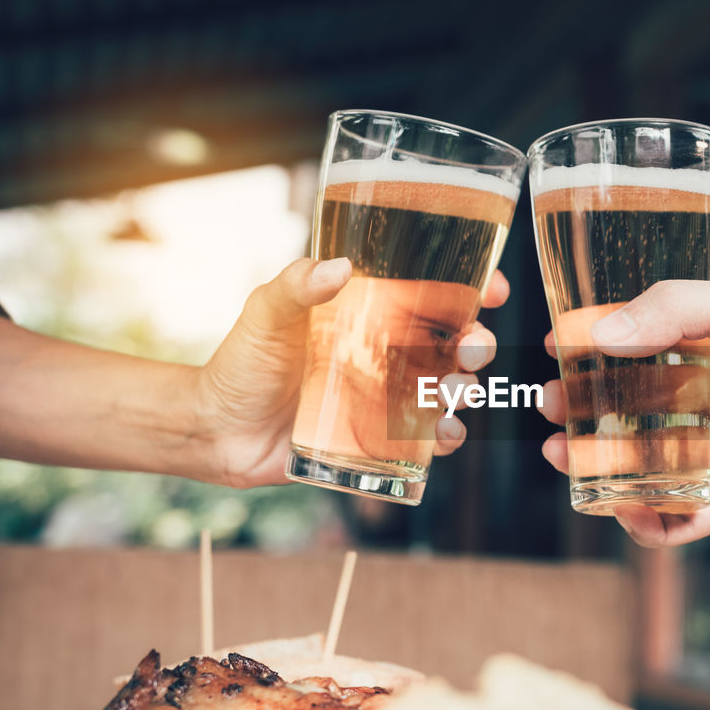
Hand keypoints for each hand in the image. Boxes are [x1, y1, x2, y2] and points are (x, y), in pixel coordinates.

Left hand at [197, 258, 508, 487]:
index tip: (492, 288)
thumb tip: (339, 267)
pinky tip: (442, 433)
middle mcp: (390, 356)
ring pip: (450, 392)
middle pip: (457, 345)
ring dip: (466, 391)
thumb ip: (298, 285)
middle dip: (479, 344)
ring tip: (453, 393)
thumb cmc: (242, 362)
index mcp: (373, 316)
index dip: (473, 290)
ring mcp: (389, 400)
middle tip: (472, 348)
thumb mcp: (266, 312)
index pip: (435, 296)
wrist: (216, 428)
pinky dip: (445, 438)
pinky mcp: (381, 441)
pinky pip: (427, 441)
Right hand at [539, 278, 709, 545]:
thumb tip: (602, 335)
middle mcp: (698, 395)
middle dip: (578, 415)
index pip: (625, 349)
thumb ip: (675, 312)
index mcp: (697, 343)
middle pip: (620, 412)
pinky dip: (652, 524)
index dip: (586, 352)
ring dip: (599, 470)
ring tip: (567, 458)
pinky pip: (685, 516)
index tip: (555, 350)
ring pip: (641, 467)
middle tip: (551, 411)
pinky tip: (627, 512)